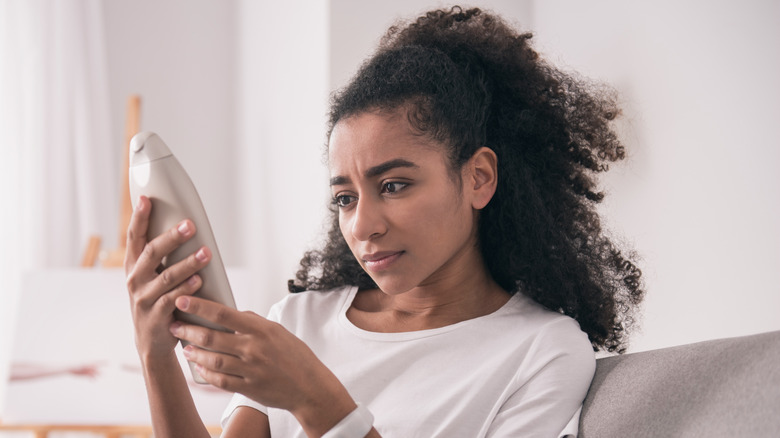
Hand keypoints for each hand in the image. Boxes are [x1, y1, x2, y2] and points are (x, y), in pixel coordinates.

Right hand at [124, 195, 211, 360]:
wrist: (151, 341)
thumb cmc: (157, 300)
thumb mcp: (152, 277)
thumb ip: (162, 257)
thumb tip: (186, 226)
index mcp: (133, 266)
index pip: (133, 237)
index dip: (139, 218)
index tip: (145, 199)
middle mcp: (134, 280)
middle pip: (152, 253)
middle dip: (172, 237)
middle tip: (191, 225)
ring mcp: (143, 299)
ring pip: (166, 277)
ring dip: (188, 264)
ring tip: (206, 253)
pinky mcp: (156, 317)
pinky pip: (172, 300)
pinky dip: (186, 290)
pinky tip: (198, 281)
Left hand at [169, 296, 357, 434]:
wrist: (310, 387)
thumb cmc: (295, 356)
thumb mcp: (278, 331)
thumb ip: (254, 323)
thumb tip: (231, 313)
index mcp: (261, 330)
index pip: (224, 314)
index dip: (199, 306)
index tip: (182, 299)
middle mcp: (254, 349)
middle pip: (212, 337)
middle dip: (188, 330)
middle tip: (175, 325)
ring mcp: (250, 370)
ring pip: (212, 359)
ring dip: (194, 352)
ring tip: (184, 347)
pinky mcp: (248, 388)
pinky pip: (220, 380)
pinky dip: (206, 373)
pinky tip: (198, 367)